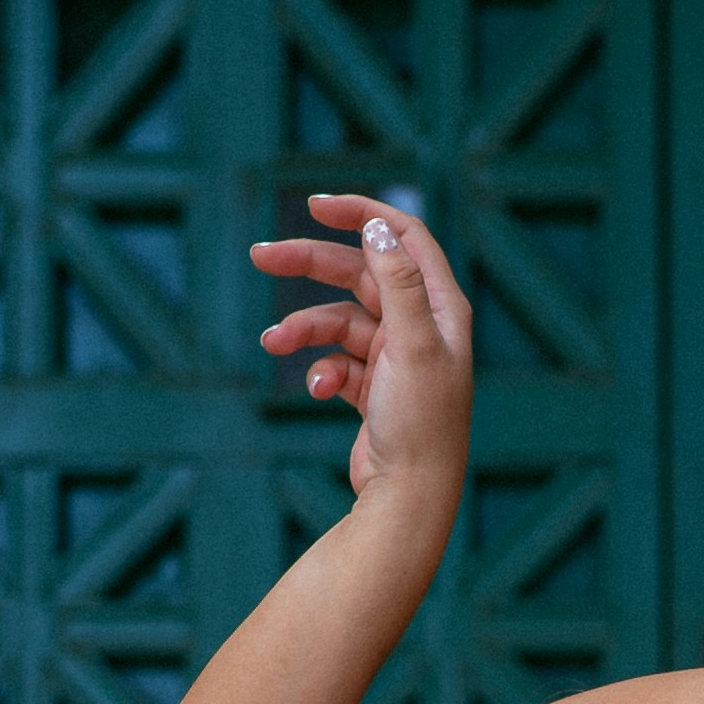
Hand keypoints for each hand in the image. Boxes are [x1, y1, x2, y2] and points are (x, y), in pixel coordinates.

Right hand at [252, 193, 471, 508]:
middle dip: (311, 265)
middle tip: (261, 256)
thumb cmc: (420, 423)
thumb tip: (377, 226)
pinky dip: (320, 371)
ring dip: (303, 329)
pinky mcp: (372, 388)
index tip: (316, 205)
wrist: (409, 498)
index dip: (362, 214)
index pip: (403, 237)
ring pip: (338, 322)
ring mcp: (395, 357)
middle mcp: (422, 326)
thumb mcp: (411, 344)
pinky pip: (336, 362)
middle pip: (360, 274)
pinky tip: (317, 391)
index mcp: (442, 306)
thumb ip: (396, 282)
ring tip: (273, 343)